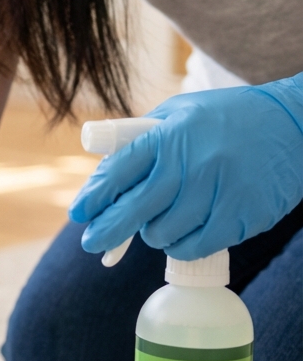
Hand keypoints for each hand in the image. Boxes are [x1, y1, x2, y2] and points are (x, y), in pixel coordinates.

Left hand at [69, 74, 302, 259]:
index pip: (119, 171)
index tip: (79, 214)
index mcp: (169, 134)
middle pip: (133, 210)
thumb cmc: (228, 120)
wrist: (294, 124)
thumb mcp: (181, 112)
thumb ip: (144, 139)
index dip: (94, 196)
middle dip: (106, 231)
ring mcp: (216, 191)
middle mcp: (190, 163)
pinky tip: (186, 234)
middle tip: (93, 243)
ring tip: (163, 222)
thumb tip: (104, 178)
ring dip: (155, 234)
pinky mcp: (239, 216)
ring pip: (162, 234)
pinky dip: (183, 246)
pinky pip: (194, 247)